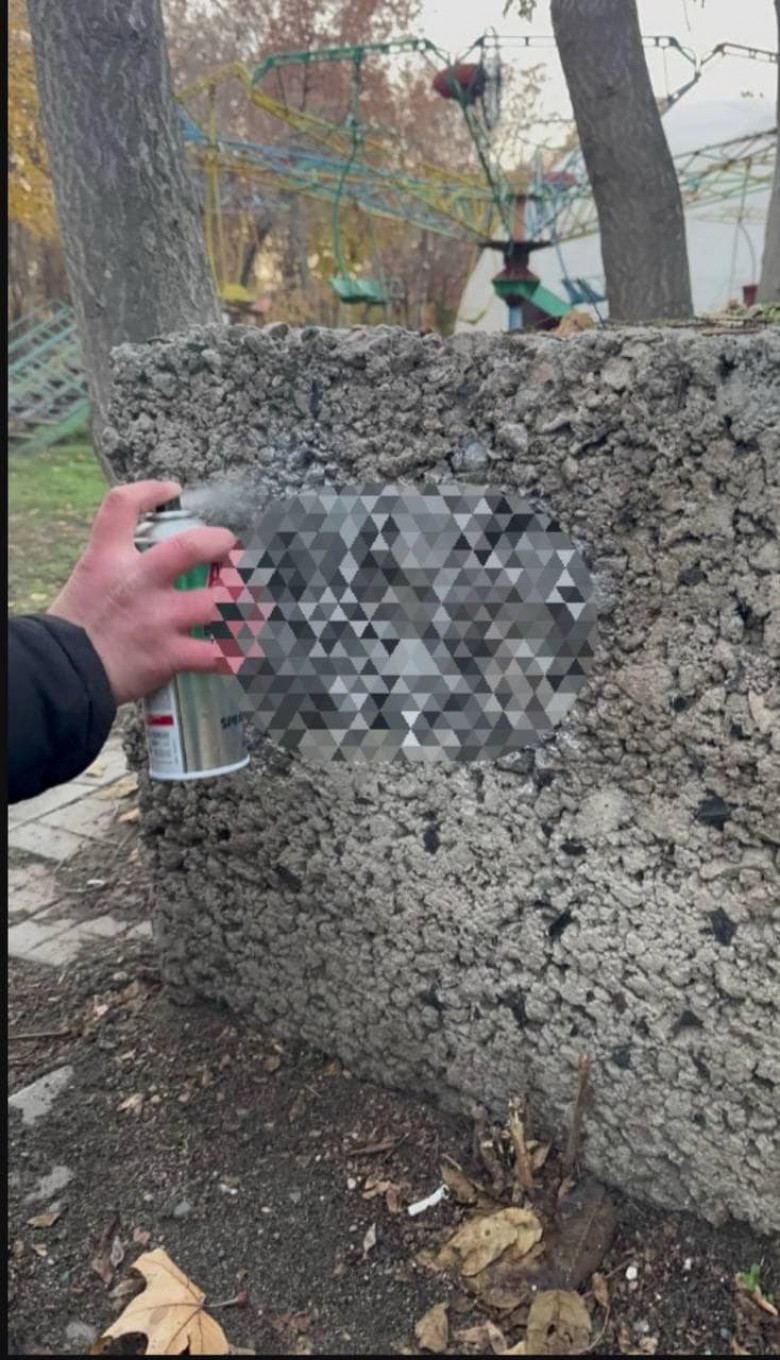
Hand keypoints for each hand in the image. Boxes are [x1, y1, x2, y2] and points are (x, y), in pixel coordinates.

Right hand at [48, 480, 235, 704]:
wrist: (63, 674)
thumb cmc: (77, 626)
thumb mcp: (89, 578)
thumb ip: (118, 562)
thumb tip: (155, 554)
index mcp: (109, 558)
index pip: (121, 504)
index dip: (149, 490)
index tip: (171, 489)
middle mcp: (138, 581)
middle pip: (190, 547)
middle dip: (222, 545)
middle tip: (233, 551)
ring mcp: (157, 618)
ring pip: (218, 602)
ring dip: (244, 603)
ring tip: (255, 603)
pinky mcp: (168, 654)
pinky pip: (217, 654)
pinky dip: (239, 654)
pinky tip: (250, 650)